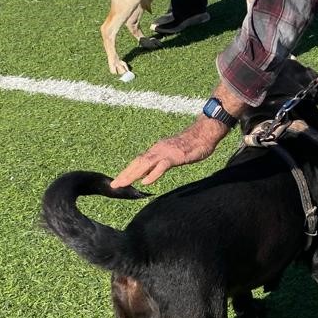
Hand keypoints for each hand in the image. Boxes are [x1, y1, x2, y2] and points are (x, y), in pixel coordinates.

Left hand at [111, 118, 227, 186]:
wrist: (204, 132)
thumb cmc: (191, 144)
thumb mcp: (171, 156)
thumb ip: (158, 164)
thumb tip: (145, 176)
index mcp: (156, 150)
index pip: (138, 162)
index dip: (127, 171)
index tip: (117, 181)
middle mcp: (158, 149)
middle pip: (137, 163)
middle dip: (125, 174)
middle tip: (113, 185)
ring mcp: (166, 152)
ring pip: (145, 164)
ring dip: (132, 174)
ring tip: (122, 184)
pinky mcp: (175, 156)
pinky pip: (162, 166)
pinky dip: (152, 174)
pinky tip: (145, 182)